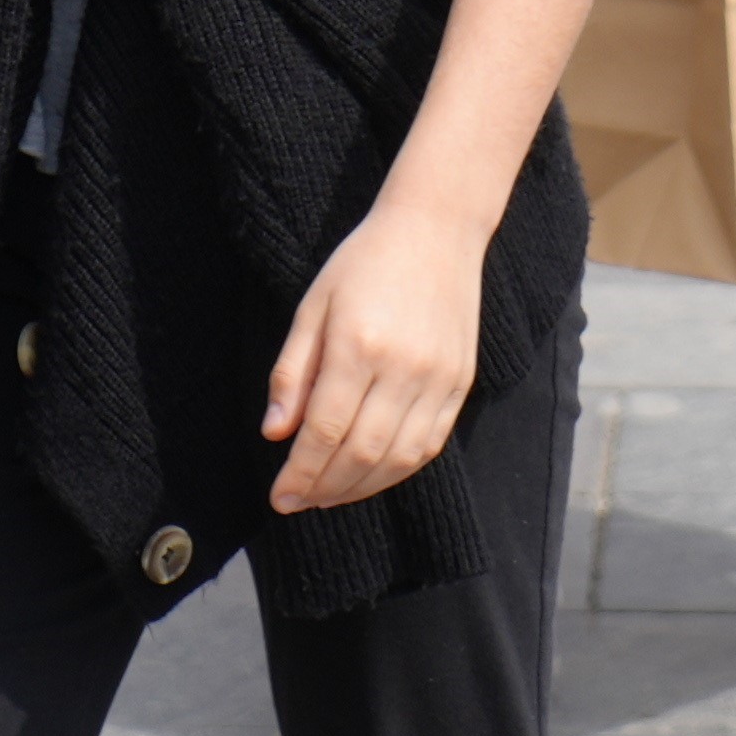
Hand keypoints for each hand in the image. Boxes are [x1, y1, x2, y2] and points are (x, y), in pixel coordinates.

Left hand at [263, 204, 485, 509]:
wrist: (434, 232)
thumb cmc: (362, 264)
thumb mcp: (312, 305)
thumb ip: (292, 371)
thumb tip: (275, 431)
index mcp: (357, 344)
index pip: (324, 430)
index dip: (300, 472)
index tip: (279, 496)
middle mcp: (402, 368)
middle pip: (361, 452)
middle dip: (325, 487)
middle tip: (297, 503)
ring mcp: (438, 379)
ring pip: (398, 459)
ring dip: (360, 488)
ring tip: (328, 496)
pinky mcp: (460, 384)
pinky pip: (429, 445)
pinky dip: (398, 471)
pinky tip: (371, 476)